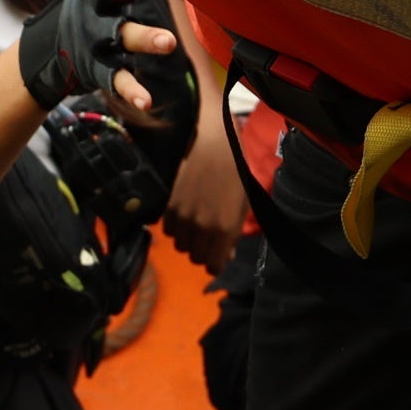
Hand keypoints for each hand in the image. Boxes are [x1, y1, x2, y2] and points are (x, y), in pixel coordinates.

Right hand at [22, 0, 183, 115]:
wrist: (46, 50)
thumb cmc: (91, 5)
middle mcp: (96, 2)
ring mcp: (95, 35)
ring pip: (122, 34)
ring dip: (145, 38)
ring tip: (169, 43)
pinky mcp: (96, 66)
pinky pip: (115, 78)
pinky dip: (130, 90)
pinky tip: (147, 101)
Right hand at [164, 102, 247, 269]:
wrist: (213, 143)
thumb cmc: (235, 171)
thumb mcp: (242, 204)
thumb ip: (234, 234)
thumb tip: (227, 255)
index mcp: (225, 229)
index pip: (213, 266)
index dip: (215, 262)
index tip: (217, 254)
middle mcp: (202, 228)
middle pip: (195, 258)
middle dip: (202, 251)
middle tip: (208, 237)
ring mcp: (184, 218)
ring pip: (180, 245)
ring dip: (187, 238)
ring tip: (196, 222)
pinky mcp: (169, 206)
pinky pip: (168, 230)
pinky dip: (176, 227)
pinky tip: (184, 213)